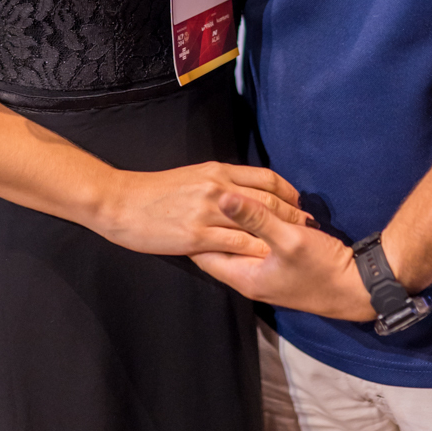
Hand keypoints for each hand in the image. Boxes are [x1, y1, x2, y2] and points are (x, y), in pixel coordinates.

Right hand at [97, 163, 310, 258]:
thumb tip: (238, 190)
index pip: (265, 178)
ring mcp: (208, 212)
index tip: (299, 202)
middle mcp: (217, 188)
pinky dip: (257, 251)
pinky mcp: (197, 235)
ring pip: (257, 223)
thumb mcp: (191, 177)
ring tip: (297, 244)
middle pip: (268, 199)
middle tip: (309, 225)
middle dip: (293, 214)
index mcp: (216, 171)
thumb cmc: (153, 192)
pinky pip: (236, 244)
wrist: (121, 202)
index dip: (288, 191)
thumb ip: (217, 182)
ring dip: (281, 234)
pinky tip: (269, 259)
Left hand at [192, 190, 375, 320]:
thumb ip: (255, 218)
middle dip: (207, 226)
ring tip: (215, 198)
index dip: (191, 232)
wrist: (358, 287)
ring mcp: (264, 271)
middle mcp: (249, 277)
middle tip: (194, 198)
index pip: (203, 255)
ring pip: (237, 244)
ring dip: (231, 224)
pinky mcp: (279, 263)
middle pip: (218, 249)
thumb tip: (221, 197)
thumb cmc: (323, 268)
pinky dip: (250, 226)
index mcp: (244, 276)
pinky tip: (250, 207)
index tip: (182, 207)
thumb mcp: (289, 239)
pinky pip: (255, 243)